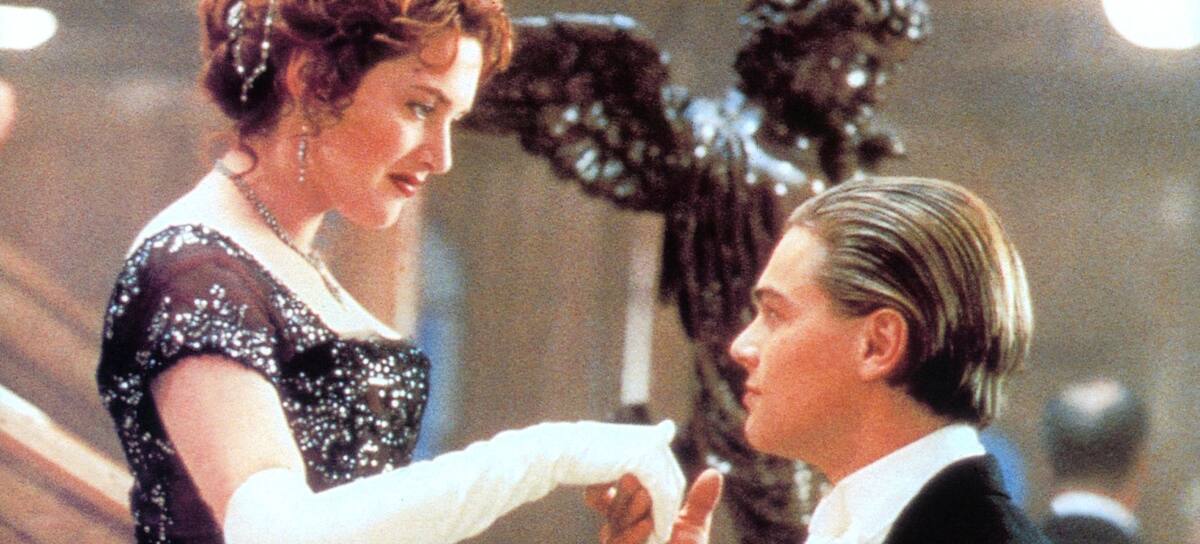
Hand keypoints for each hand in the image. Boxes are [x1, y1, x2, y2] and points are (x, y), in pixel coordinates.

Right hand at [587, 469, 722, 543]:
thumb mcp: (693, 529)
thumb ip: (699, 503)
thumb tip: (713, 474)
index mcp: (629, 516)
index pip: (612, 495)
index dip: (614, 481)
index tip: (631, 466)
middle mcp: (618, 531)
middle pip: (614, 508)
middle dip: (625, 492)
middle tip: (634, 475)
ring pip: (616, 527)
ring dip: (630, 510)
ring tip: (644, 495)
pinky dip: (634, 535)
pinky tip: (646, 524)